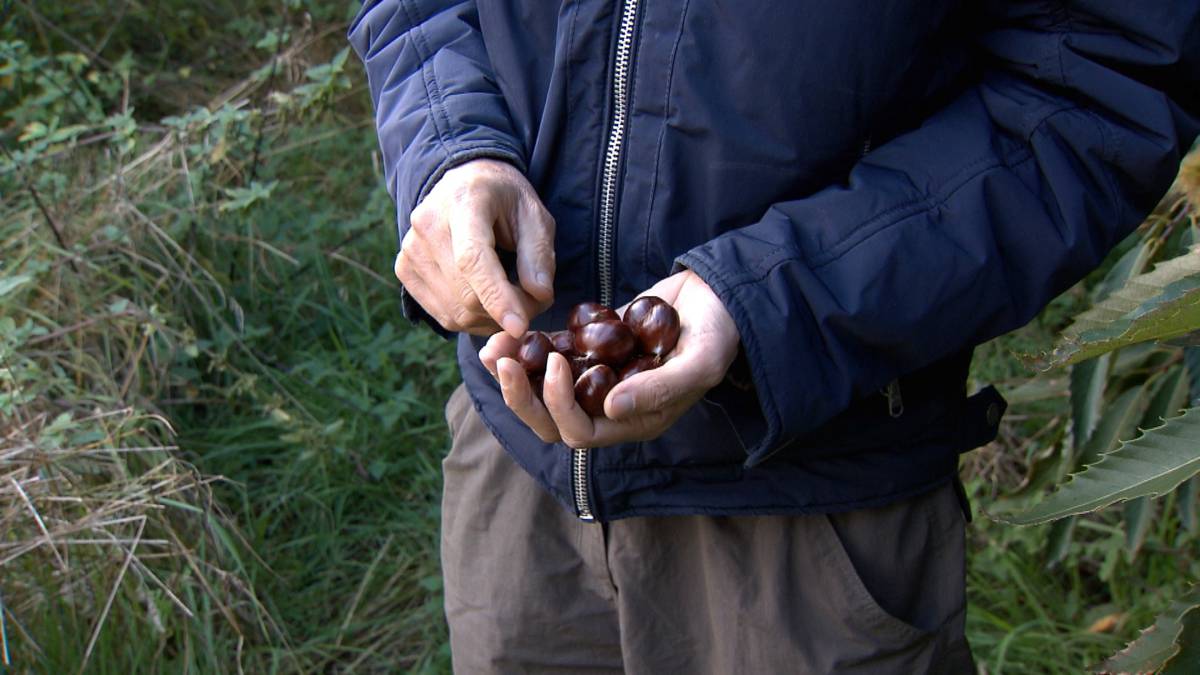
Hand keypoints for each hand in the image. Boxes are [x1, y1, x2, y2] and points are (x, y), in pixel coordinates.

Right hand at [396, 159, 555, 337]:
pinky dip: (472, 320)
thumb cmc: (504, 199)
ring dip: (491, 319)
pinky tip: (487, 301)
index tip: (520, 327)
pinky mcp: (405, 269)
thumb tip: (539, 295)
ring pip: (456, 313)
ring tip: (512, 297)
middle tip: (534, 301)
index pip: (472, 259)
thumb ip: (539, 254)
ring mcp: (410, 250)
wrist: (463, 183)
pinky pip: (443, 315)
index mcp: (463, 203)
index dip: (496, 297)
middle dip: (507, 311)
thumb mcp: (534, 214)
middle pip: (466, 294)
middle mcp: (427, 225)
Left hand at [478, 270, 740, 447]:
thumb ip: (660, 388)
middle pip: (551, 420)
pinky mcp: (592, 350)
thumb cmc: (720, 332)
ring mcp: (598, 378)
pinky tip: (507, 332)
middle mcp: (611, 407)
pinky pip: (551, 356)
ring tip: (492, 348)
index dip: (558, 404)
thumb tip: (611, 407)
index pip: (581, 431)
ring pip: (542, 390)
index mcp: (635, 420)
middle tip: (501, 361)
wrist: (722, 294)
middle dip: (521, 395)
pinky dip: (528, 347)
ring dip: (514, 373)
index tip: (555, 362)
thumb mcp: (701, 360)